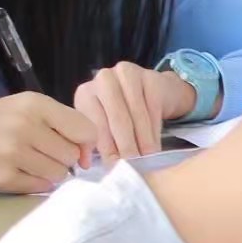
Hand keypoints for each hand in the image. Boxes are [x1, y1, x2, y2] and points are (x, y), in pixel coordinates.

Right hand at [0, 93, 98, 192]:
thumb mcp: (25, 107)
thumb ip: (61, 123)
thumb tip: (87, 156)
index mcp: (35, 104)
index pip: (85, 130)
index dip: (86, 143)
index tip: (75, 147)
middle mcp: (25, 126)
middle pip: (72, 155)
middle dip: (63, 158)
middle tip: (42, 152)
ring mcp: (13, 153)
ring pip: (59, 174)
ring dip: (50, 172)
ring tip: (29, 161)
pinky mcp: (2, 176)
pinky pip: (40, 186)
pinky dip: (35, 182)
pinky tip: (19, 171)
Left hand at [73, 61, 197, 162]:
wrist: (155, 90)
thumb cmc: (125, 113)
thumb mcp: (105, 125)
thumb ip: (96, 142)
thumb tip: (86, 165)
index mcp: (86, 93)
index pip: (95, 122)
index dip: (105, 147)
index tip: (114, 167)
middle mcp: (103, 80)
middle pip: (116, 118)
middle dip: (125, 146)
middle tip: (133, 166)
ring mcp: (128, 75)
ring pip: (136, 114)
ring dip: (142, 141)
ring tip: (146, 159)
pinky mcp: (151, 77)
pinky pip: (153, 108)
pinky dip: (154, 131)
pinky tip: (155, 146)